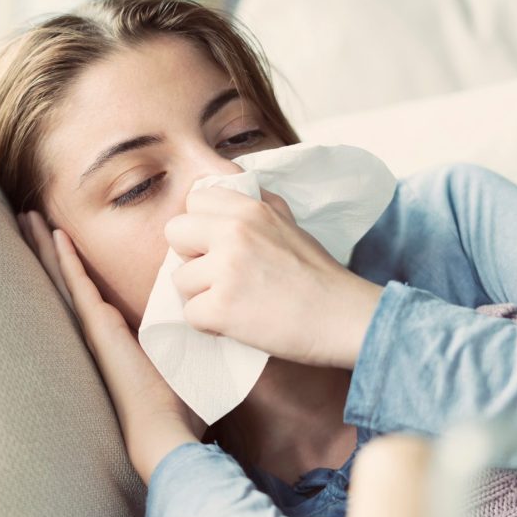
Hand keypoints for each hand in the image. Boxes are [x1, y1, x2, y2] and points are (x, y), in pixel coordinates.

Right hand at [17, 210, 206, 483]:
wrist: (164, 429)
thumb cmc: (176, 403)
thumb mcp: (183, 355)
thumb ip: (187, 333)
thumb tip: (211, 314)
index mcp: (115, 332)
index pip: (87, 287)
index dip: (72, 261)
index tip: (61, 234)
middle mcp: (98, 326)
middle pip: (66, 277)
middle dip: (48, 246)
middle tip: (29, 216)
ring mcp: (94, 326)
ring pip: (64, 276)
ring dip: (47, 246)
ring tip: (26, 218)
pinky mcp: (98, 327)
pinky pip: (77, 285)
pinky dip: (64, 259)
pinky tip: (52, 234)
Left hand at [165, 187, 383, 369]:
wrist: (343, 318)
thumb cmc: (319, 276)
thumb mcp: (289, 224)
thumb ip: (258, 207)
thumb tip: (230, 192)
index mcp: (248, 209)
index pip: (193, 201)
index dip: (202, 226)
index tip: (219, 246)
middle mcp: (233, 232)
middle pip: (174, 233)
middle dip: (191, 256)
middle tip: (219, 275)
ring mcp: (225, 269)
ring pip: (179, 279)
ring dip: (201, 295)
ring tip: (235, 302)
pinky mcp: (221, 307)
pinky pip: (190, 314)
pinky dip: (210, 325)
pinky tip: (236, 323)